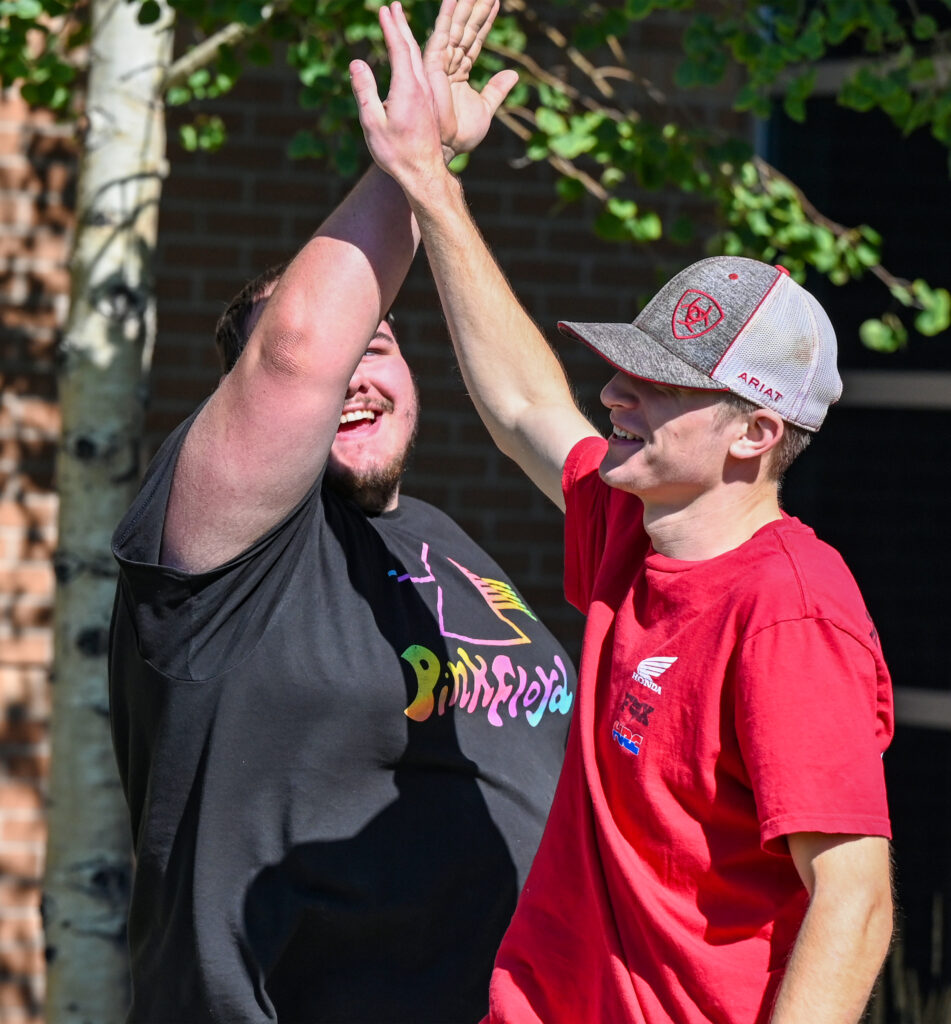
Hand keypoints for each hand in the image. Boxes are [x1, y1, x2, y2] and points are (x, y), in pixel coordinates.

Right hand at [350, 1, 516, 187]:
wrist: (424, 173)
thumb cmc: (396, 153)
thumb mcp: (373, 123)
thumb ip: (364, 91)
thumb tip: (356, 62)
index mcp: (408, 88)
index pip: (399, 48)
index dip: (391, 28)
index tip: (384, 10)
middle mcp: (422, 88)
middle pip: (412, 48)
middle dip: (402, 25)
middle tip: (394, 6)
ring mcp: (428, 96)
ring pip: (419, 60)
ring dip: (410, 39)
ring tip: (401, 25)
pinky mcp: (430, 105)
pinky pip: (423, 73)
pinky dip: (415, 57)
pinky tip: (411, 58)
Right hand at [422, 0, 517, 159]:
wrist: (449, 148)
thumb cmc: (460, 135)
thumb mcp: (486, 109)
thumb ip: (496, 91)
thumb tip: (513, 75)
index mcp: (460, 70)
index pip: (474, 39)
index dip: (485, 20)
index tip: (497, 0)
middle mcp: (449, 62)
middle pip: (465, 27)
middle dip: (475, 5)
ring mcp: (440, 62)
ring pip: (455, 26)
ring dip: (463, 4)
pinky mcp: (433, 66)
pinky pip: (441, 36)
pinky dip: (446, 16)